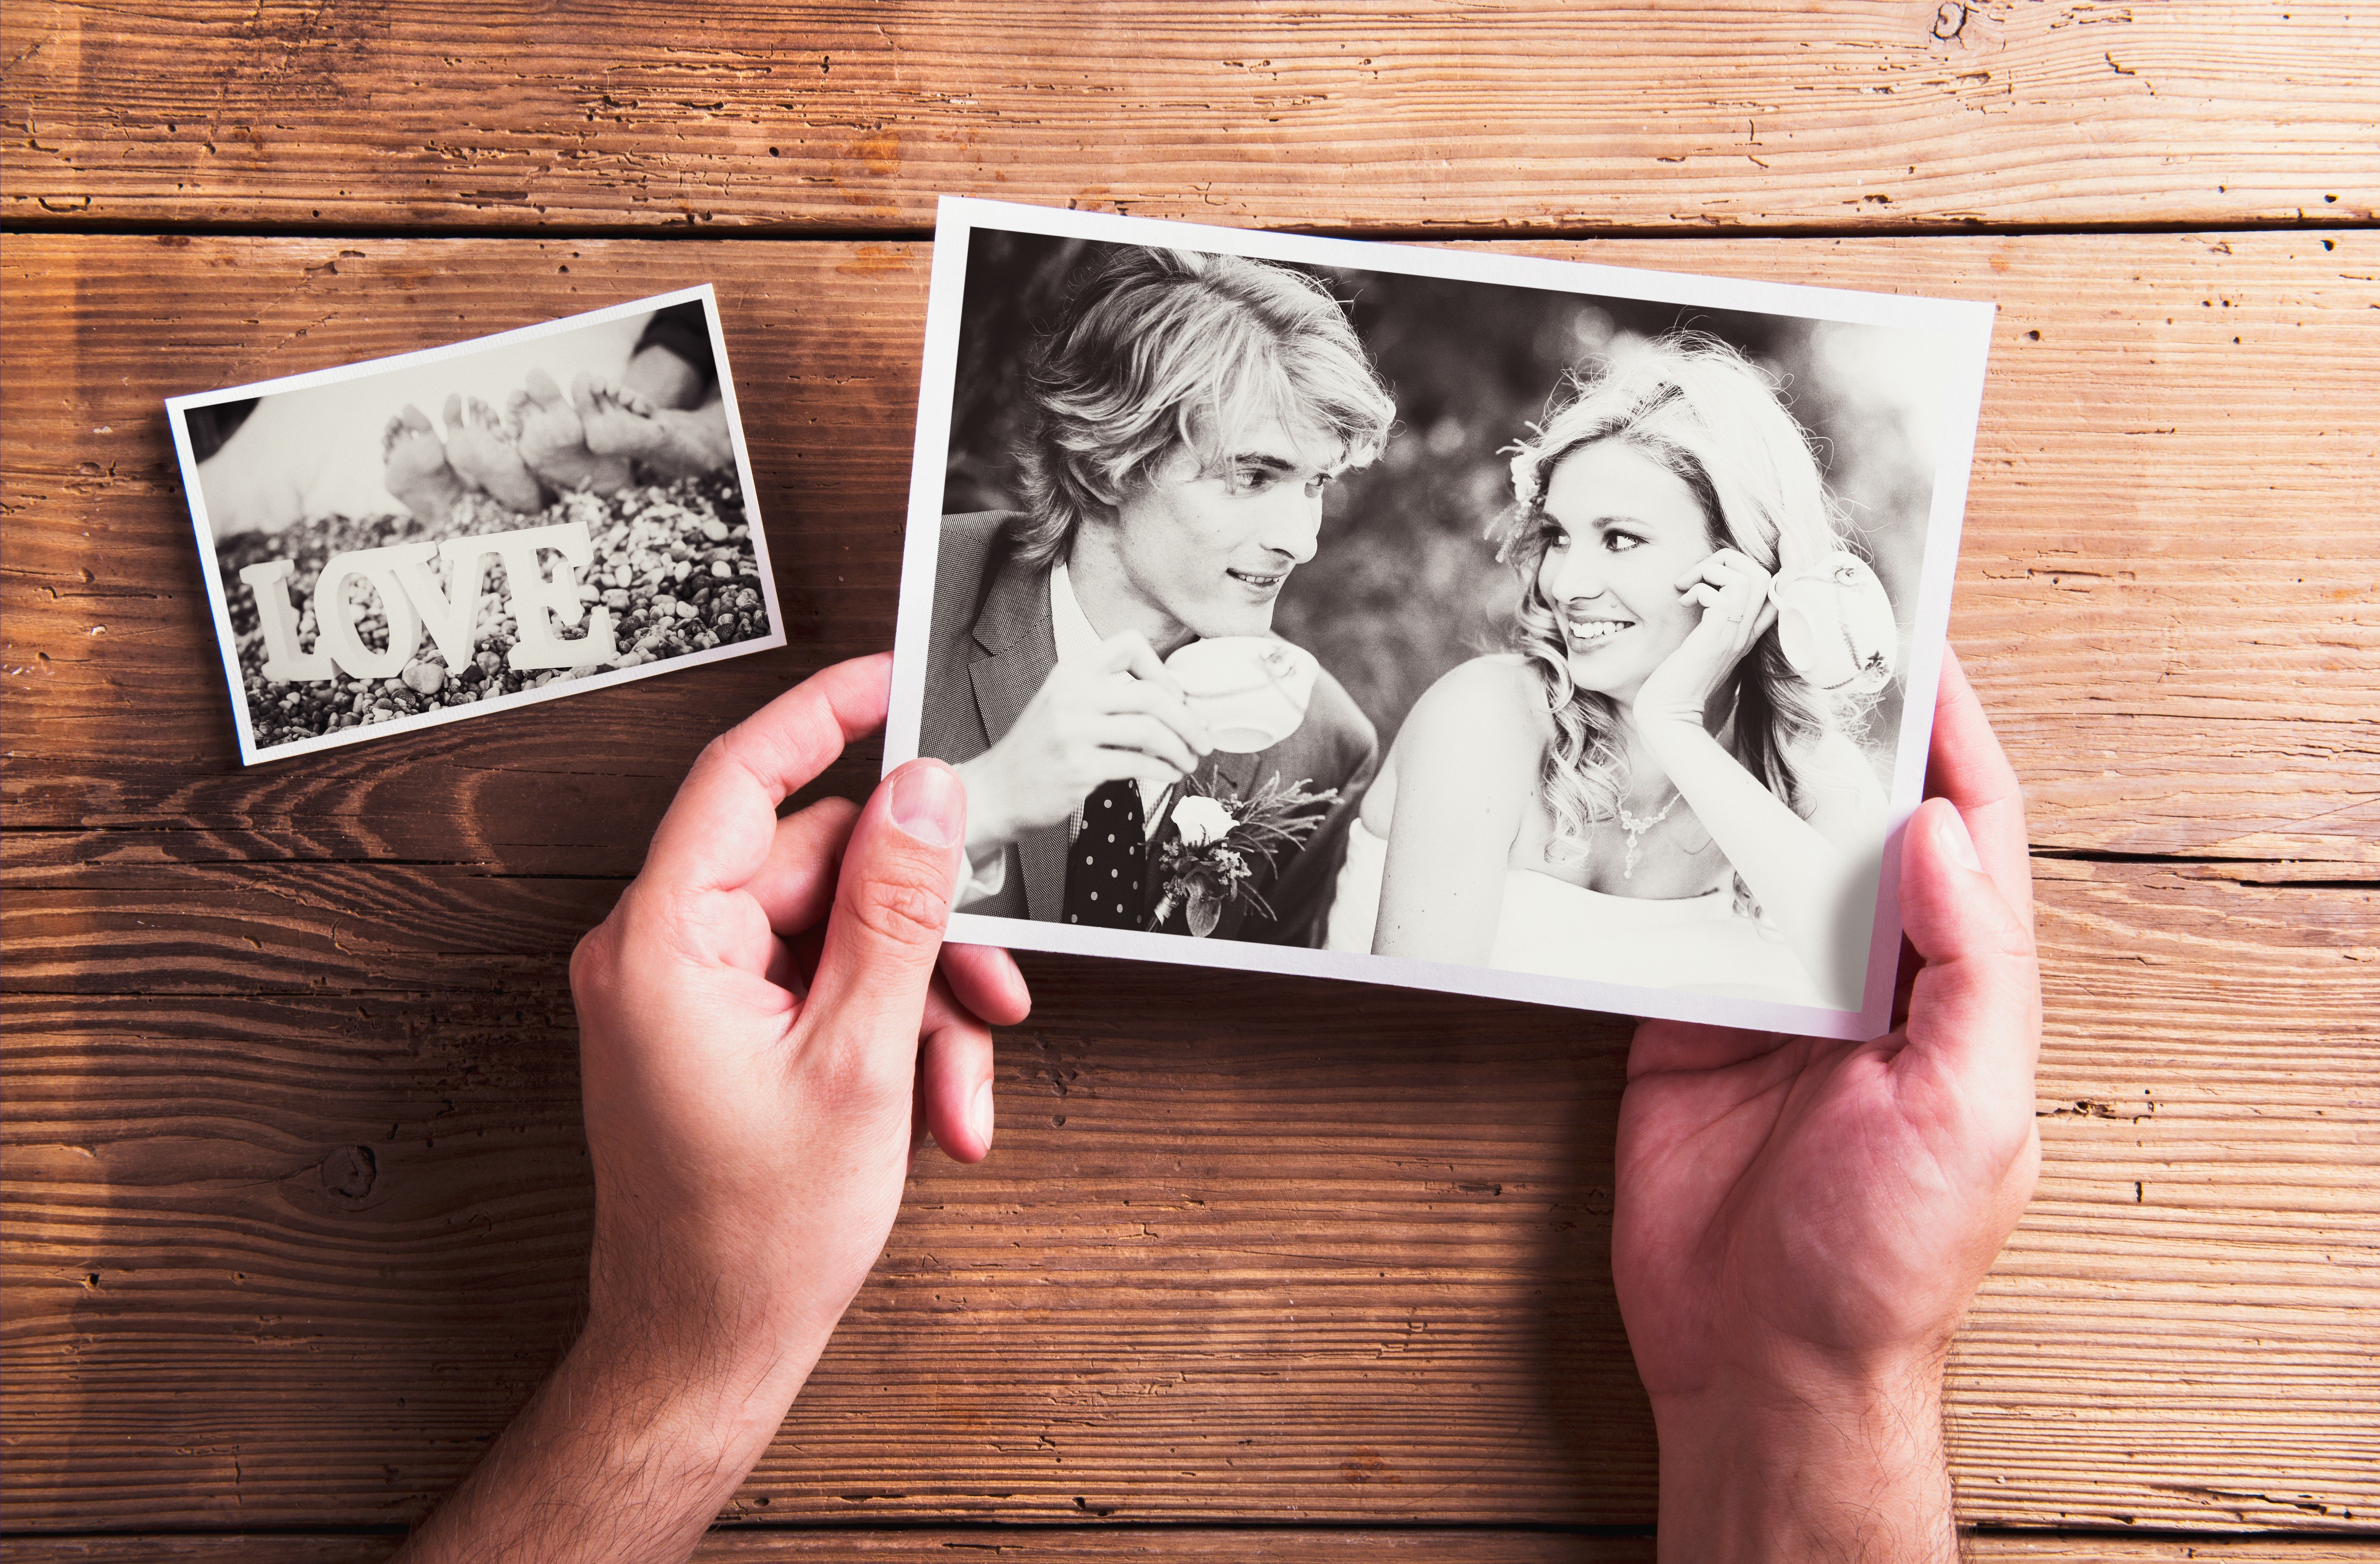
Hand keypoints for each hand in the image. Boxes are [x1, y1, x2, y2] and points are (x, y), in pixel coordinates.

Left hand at [395, 652, 1030, 1563]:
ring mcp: (691, 998)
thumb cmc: (753, 1239)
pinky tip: (929, 1114)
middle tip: (992, 994)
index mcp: (665, 945)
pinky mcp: (722, 1034)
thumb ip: (896, 912)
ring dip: (920, 1011)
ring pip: (840, 941)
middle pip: (821, 872)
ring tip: (958, 1097)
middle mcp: (664, 956)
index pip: (742, 777)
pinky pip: (822, 994)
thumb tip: (924, 796)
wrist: (706, 1352)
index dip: (824, 714)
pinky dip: (888, 1044)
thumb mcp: (860, 1059)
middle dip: (923, 938)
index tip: (892, 681)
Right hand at [958, 629, 1213, 848]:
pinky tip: (1169, 775)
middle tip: (1203, 740)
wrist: (999, 789)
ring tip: (1189, 761)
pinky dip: (1163, 770)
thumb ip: (1108, 696)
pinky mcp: (1078, 767)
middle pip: (1152, 695)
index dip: (1162, 669)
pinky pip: (1138, 764)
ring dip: (1181, 749)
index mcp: (1071, 672)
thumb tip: (1174, 700)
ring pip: (1150, 730)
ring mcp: (1073, 731)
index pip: (1128, 644)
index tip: (1176, 696)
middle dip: (1188, 720)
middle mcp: (1071, 695)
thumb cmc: (1040, 749)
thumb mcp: (1065, 705)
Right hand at [1612, 648, 2039, 1563]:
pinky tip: (1630, 810)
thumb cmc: (1886, 1261)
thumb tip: (1937, 833)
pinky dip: (1649, 866)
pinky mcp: (1684, 1025)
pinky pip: (1666, 925)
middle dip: (1834, 731)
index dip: (1950, 735)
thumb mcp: (1967, 1114)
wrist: (1767, 1361)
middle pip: (1857, 824)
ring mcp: (1771, 999)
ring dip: (1736, 780)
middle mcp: (1867, 981)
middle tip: (1797, 631)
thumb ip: (1968, 969)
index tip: (1918, 642)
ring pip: (1758, 858)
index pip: (1966, 831)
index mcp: (1953, 991)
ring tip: (1707, 689)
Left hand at [1629, 547, 1776, 728]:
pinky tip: (1683, 603)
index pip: (1778, 591)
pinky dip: (1699, 587)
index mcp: (1746, 633)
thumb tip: (1704, 590)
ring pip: (1748, 577)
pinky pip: (1722, 593)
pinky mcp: (1716, 637)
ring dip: (1711, 569)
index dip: (1776, 563)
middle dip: (1727, 560)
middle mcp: (1746, 633)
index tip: (1768, 545)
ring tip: (1686, 588)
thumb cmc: (1677, 681)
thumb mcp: (1701, 644)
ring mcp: (1734, 635)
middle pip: (1763, 574)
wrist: (1669, 713)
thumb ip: (1712, 620)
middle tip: (1695, 577)